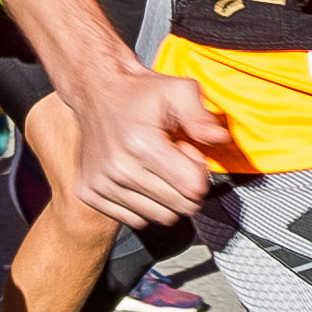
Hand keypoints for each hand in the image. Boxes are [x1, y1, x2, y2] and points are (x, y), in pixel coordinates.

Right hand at [63, 58, 234, 227]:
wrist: (97, 91)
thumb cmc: (140, 93)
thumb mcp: (178, 91)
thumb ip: (202, 117)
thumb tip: (220, 139)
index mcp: (142, 145)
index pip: (193, 189)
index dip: (198, 171)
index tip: (186, 152)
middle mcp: (119, 169)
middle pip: (180, 207)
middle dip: (185, 186)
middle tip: (172, 160)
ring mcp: (102, 184)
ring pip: (160, 217)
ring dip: (165, 198)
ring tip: (154, 168)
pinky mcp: (90, 194)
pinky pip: (135, 220)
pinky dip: (143, 204)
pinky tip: (138, 177)